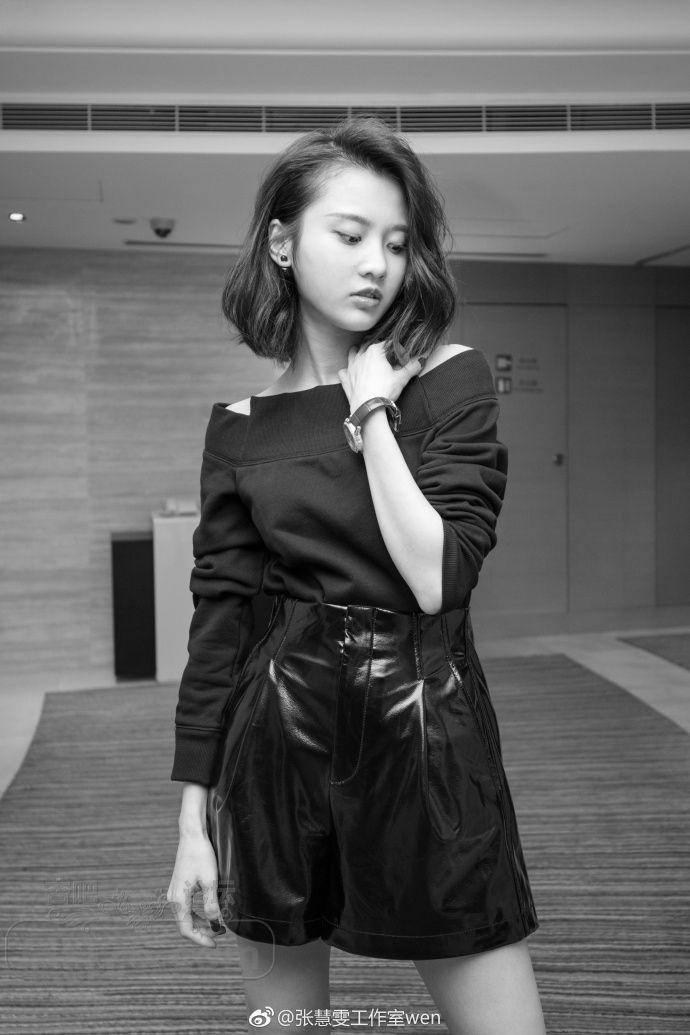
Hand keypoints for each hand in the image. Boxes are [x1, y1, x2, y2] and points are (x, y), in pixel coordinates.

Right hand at [167, 831, 226, 947]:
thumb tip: (216, 924)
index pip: (186, 929)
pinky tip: (210, 913)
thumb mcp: (210, 881)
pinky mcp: (179, 887)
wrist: (192, 836)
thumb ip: (212, 904)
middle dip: (203, 932)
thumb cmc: (201, 856)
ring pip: (186, 917)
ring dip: (201, 923)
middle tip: (221, 933)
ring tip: (218, 925)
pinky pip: (187, 908)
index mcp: (178, 900)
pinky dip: (198, 914)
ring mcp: (175, 893)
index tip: (215, 944)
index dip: (200, 939)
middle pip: (186, 925)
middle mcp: (173, 898)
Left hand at [337, 340, 422, 410]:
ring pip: (353, 352)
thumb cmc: (384, 390)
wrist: (368, 408)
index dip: (395, 349)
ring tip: (366, 359)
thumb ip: (412, 367)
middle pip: (368, 345)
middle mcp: (361, 355)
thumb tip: (421, 359)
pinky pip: (344, 370)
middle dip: (377, 349)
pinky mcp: (345, 379)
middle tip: (386, 358)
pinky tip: (353, 374)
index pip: (387, 343)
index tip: (401, 357)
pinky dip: (348, 371)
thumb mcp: (402, 378)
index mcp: (375, 351)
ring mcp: (351, 366)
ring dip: (359, 353)